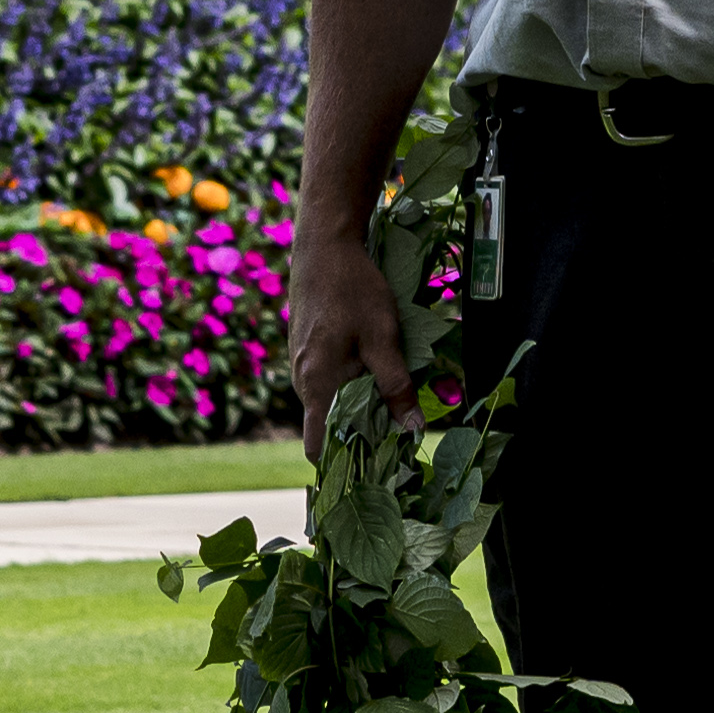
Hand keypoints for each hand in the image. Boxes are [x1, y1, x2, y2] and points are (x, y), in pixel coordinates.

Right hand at [284, 221, 410, 450]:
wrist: (324, 246)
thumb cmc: (352, 290)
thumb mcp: (383, 338)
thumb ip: (396, 386)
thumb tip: (413, 431)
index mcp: (316, 384)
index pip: (317, 446)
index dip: (343, 463)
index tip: (376, 466)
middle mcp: (302, 380)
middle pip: (326, 426)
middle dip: (360, 434)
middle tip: (398, 433)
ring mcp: (301, 364)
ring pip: (329, 402)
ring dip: (357, 406)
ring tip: (392, 400)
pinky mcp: (307, 349)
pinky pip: (327, 381)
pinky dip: (350, 384)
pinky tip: (374, 369)